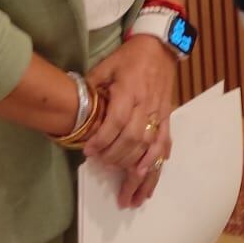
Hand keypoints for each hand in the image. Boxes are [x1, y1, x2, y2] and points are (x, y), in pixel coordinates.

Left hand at [86, 34, 178, 208]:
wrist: (160, 47)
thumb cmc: (129, 57)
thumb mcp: (106, 66)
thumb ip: (92, 87)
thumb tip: (76, 109)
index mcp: (129, 91)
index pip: (117, 121)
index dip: (103, 139)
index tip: (89, 154)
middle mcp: (146, 105)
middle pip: (133, 139)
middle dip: (117, 159)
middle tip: (104, 170)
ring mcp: (159, 113)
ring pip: (150, 148)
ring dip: (139, 173)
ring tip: (130, 195)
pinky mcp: (167, 118)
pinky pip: (164, 144)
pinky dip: (156, 163)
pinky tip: (147, 179)